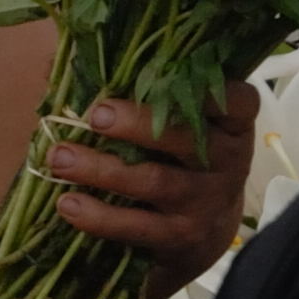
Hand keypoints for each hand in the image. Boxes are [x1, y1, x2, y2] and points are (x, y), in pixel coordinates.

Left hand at [41, 85, 260, 298]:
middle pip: (187, 139)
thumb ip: (137, 91)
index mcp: (230, 126)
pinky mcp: (181, 238)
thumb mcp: (175, 126)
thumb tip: (60, 60)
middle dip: (137, 124)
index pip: (239, 103)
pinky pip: (137, 226)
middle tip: (94, 115)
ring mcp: (206, 203)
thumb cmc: (177, 160)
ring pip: (154, 182)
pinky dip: (99, 217)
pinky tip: (68, 204)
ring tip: (59, 158)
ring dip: (102, 169)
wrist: (200, 235)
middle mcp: (227, 163)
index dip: (212, 91)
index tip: (172, 76)